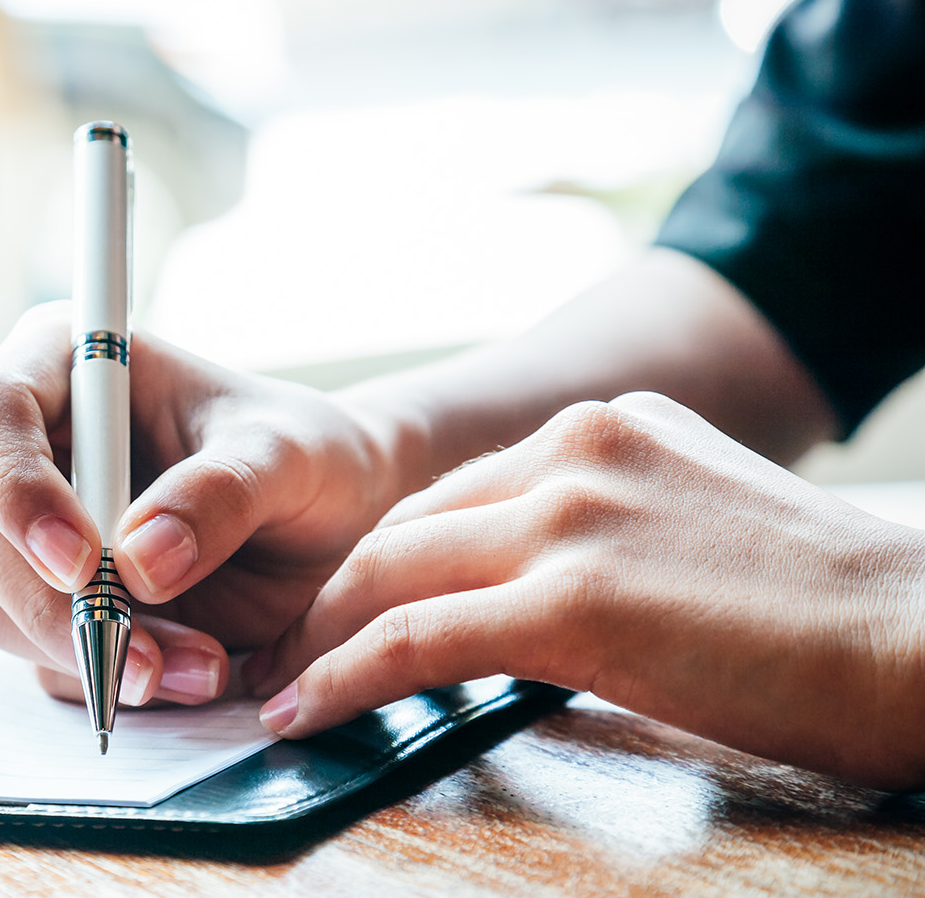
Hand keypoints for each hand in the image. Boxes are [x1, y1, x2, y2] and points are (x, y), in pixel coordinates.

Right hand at [0, 302, 419, 706]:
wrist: (335, 524)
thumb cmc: (307, 456)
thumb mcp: (287, 456)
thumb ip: (219, 493)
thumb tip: (139, 563)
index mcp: (66, 365)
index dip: (16, 488)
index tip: (81, 560)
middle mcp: (30, 447)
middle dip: (56, 604)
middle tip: (144, 656)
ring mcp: (29, 533)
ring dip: (93, 654)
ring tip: (202, 667)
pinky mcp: (52, 604)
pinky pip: (45, 658)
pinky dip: (111, 679)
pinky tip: (191, 673)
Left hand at [246, 391, 924, 788]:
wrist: (921, 634)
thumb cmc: (826, 607)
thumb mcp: (697, 522)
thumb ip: (609, 527)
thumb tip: (536, 588)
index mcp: (605, 427)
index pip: (455, 492)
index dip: (387, 554)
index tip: (346, 602)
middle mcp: (574, 451)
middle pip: (405, 525)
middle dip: (334, 593)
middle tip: (287, 648)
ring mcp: (567, 518)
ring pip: (390, 574)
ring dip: (319, 639)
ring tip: (279, 687)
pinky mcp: (567, 600)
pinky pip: (414, 639)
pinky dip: (343, 678)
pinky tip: (306, 711)